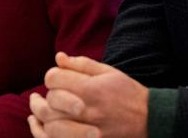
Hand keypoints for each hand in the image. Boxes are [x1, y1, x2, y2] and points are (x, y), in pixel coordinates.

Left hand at [28, 52, 148, 137]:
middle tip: (40, 98)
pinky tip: (39, 128)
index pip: (54, 80)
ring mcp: (90, 132)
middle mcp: (89, 111)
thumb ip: (82, 64)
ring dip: (40, 119)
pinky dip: (44, 136)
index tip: (54, 79)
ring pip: (51, 127)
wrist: (151, 120)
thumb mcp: (108, 72)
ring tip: (37, 112)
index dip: (51, 77)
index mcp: (92, 89)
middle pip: (50, 104)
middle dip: (43, 99)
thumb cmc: (127, 92)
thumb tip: (59, 57)